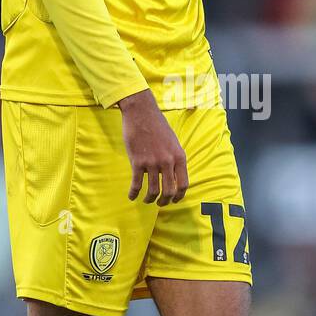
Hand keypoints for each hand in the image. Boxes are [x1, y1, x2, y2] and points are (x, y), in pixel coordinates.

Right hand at [118, 89, 188, 204]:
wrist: (141, 113)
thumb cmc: (157, 126)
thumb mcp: (173, 142)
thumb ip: (174, 158)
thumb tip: (174, 175)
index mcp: (179, 157)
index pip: (183, 184)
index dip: (179, 196)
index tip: (175, 200)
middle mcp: (167, 161)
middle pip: (169, 191)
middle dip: (165, 201)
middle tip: (160, 203)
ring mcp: (152, 162)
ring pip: (153, 190)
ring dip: (149, 199)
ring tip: (146, 200)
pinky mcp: (137, 162)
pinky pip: (136, 184)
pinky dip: (134, 193)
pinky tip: (131, 196)